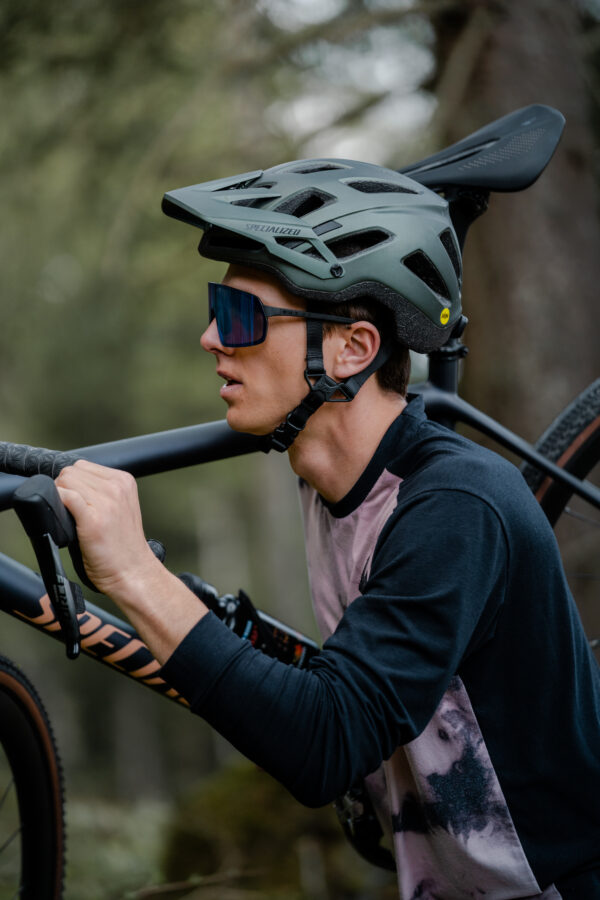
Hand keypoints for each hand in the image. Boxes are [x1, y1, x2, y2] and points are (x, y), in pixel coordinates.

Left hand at [55, 460, 158, 599]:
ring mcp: (106, 502)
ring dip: (61, 497)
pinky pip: (65, 496)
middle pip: (72, 471)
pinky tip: (65, 517)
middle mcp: (116, 488)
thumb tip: (71, 484)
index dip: (74, 482)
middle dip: (65, 488)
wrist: (132, 572)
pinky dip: (58, 502)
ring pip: (66, 481)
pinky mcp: (93, 520)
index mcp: (124, 481)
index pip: (83, 465)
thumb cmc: (124, 545)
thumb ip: (102, 490)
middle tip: (72, 510)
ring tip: (72, 516)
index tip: (78, 499)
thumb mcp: (121, 507)